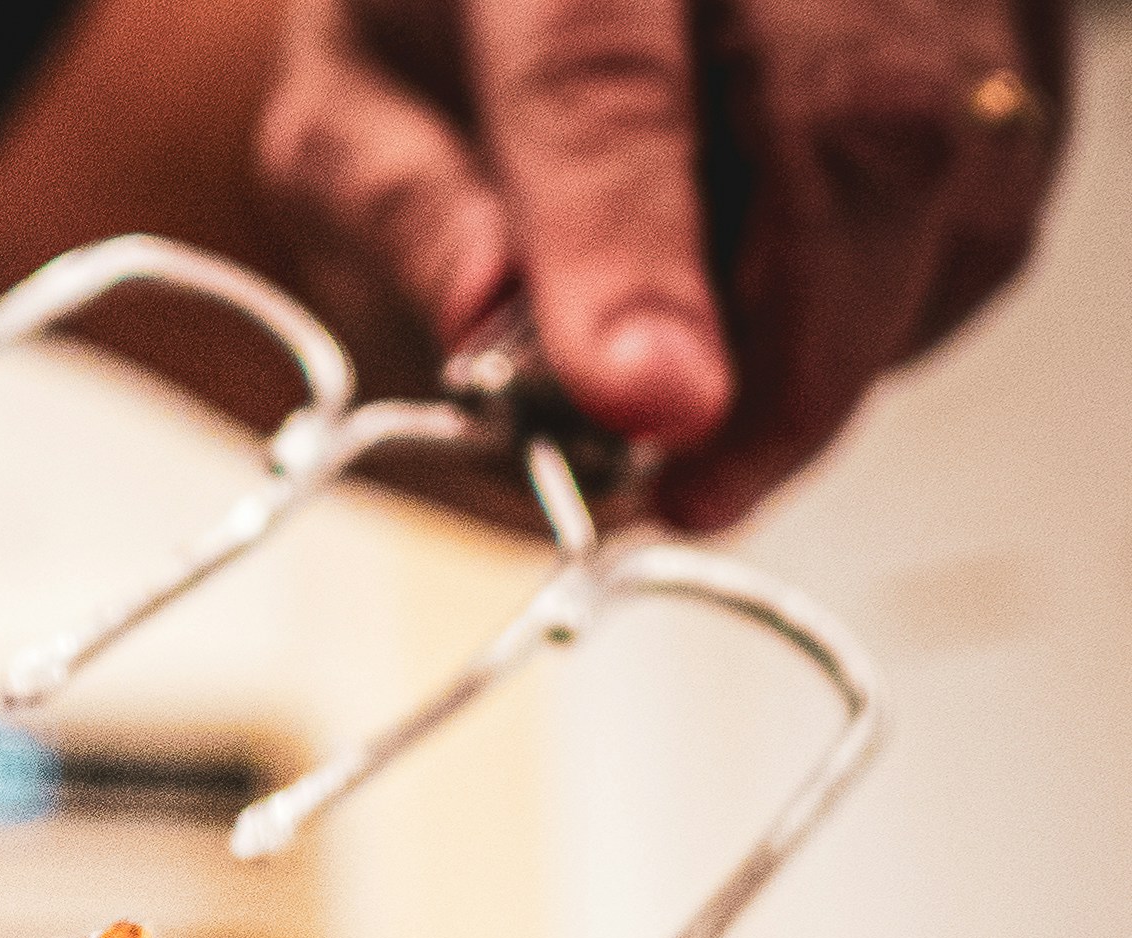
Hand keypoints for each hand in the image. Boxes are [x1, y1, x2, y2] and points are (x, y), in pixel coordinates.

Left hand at [259, 0, 1070, 528]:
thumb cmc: (440, 30)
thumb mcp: (346, 104)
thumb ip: (397, 202)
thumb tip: (483, 319)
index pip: (605, 85)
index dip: (634, 255)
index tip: (650, 406)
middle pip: (857, 126)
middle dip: (790, 354)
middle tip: (693, 485)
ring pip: (958, 172)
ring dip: (847, 337)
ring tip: (720, 413)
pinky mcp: (996, 28)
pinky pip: (993, 188)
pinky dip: (899, 296)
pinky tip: (787, 326)